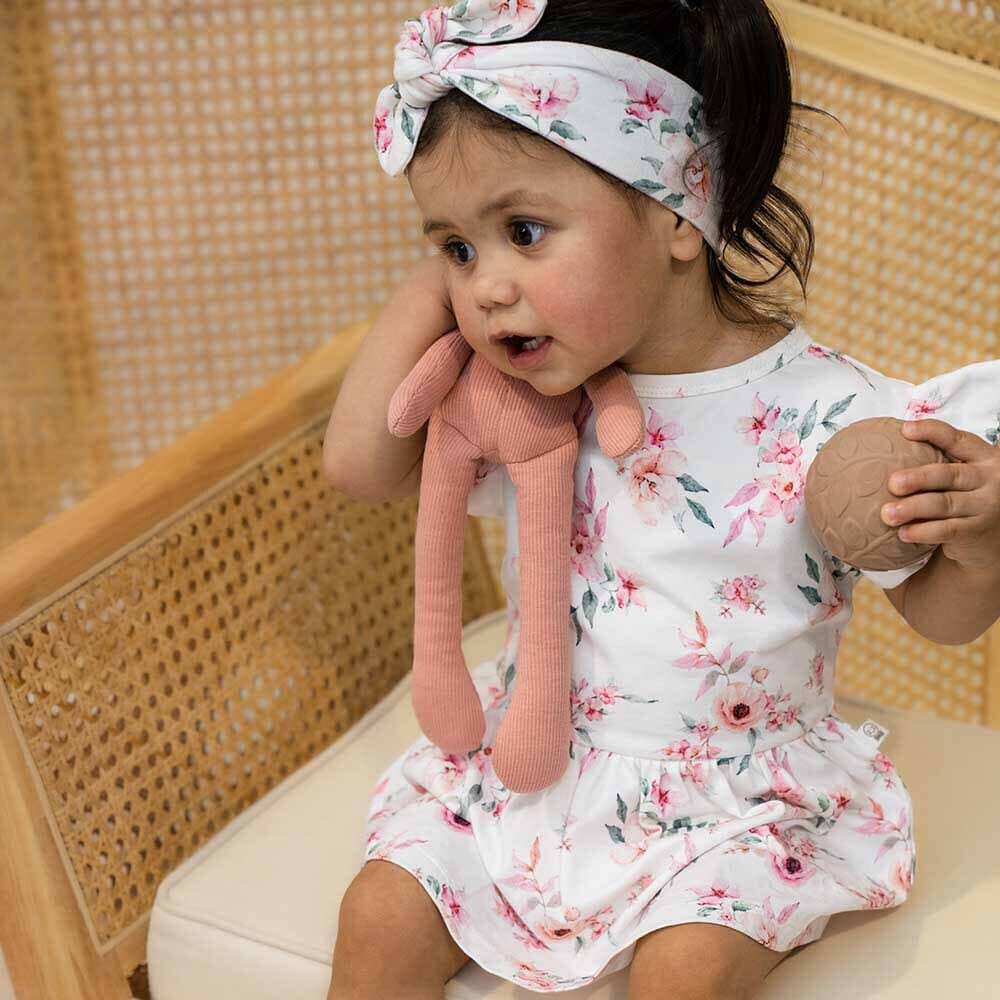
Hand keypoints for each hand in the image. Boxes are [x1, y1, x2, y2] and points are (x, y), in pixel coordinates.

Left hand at [880, 419, 999, 571]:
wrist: (993, 530)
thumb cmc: (969, 493)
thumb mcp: (962, 472)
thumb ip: (938, 461)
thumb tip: (886, 448)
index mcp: (981, 457)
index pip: (956, 440)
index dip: (932, 432)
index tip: (905, 430)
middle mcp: (986, 479)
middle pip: (949, 475)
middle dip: (919, 478)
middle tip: (893, 483)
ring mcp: (984, 505)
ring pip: (945, 504)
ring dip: (913, 508)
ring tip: (888, 513)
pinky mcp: (975, 530)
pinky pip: (947, 530)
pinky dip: (923, 531)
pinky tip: (903, 533)